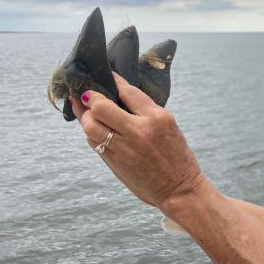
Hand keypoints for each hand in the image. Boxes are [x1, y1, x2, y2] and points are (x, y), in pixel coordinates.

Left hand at [71, 71, 209, 212]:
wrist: (179, 188)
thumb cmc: (177, 157)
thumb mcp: (170, 126)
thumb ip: (146, 112)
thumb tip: (121, 97)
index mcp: (157, 118)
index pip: (128, 92)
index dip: (113, 80)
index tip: (106, 75)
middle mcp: (139, 131)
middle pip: (101, 107)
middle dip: (90, 98)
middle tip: (85, 93)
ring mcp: (124, 148)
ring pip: (91, 126)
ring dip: (84, 116)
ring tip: (83, 110)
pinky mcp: (115, 162)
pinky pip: (94, 142)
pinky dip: (90, 133)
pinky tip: (92, 128)